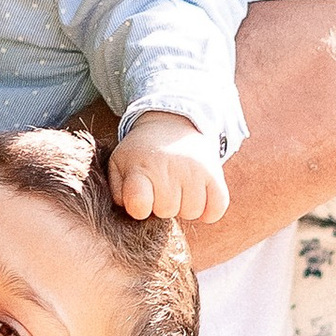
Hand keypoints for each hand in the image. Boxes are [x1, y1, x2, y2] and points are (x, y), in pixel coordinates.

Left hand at [113, 111, 229, 224]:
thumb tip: (131, 210)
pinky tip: (199, 197)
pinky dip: (210, 210)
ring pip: (192, 212)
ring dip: (185, 206)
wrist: (171, 123)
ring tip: (178, 189)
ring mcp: (194, 170)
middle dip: (162, 205)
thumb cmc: (142, 153)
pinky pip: (217, 208)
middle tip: (161, 188)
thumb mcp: (119, 164)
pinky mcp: (215, 173)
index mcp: (140, 167)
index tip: (141, 199)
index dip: (140, 208)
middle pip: (167, 211)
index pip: (139, 205)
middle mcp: (168, 167)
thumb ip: (118, 191)